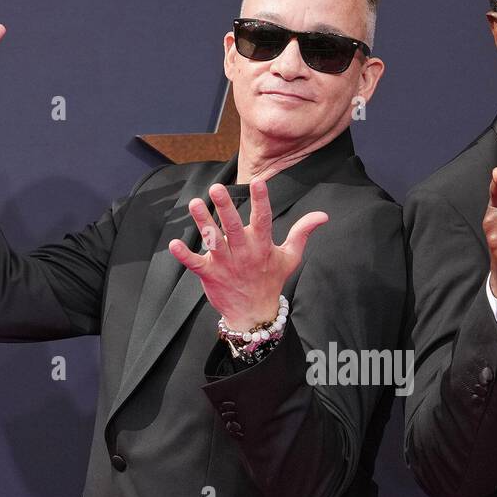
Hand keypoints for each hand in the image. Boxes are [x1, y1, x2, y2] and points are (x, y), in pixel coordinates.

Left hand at [169, 181, 327, 331]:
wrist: (254, 314)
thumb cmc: (272, 280)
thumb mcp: (290, 257)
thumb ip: (303, 232)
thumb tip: (323, 215)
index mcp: (262, 246)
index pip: (263, 219)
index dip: (261, 201)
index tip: (260, 182)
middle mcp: (243, 253)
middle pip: (233, 227)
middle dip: (225, 207)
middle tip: (216, 188)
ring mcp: (225, 264)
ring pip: (213, 241)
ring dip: (203, 223)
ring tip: (195, 204)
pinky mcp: (210, 275)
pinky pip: (195, 264)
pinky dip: (184, 255)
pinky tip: (173, 244)